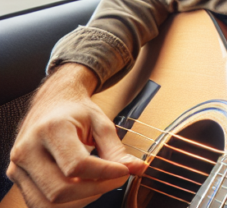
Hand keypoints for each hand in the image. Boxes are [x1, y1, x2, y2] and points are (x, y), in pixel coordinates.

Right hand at [6, 63, 145, 207]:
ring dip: (80, 200)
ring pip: (48, 203)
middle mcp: (27, 149)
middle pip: (60, 190)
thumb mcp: (101, 124)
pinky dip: (66, 203)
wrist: (52, 101)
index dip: (105, 173)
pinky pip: (40, 203)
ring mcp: (18, 166)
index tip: (124, 171)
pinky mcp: (17, 176)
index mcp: (50, 129)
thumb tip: (138, 168)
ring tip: (98, 183)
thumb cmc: (76, 111)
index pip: (77, 165)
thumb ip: (117, 150)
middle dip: (95, 190)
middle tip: (115, 179)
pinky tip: (82, 187)